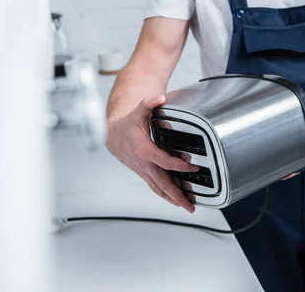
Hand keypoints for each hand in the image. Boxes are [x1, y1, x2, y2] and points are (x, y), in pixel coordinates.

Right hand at [106, 95, 198, 212]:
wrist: (112, 133)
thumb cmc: (127, 123)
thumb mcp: (138, 110)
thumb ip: (149, 103)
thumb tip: (159, 98)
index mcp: (143, 149)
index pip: (163, 161)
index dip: (178, 166)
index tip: (192, 167)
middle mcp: (143, 164)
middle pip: (161, 183)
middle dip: (176, 195)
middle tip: (190, 206)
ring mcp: (143, 170)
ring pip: (158, 188)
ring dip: (172, 199)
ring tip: (186, 206)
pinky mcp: (143, 173)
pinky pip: (154, 186)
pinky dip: (165, 194)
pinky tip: (174, 199)